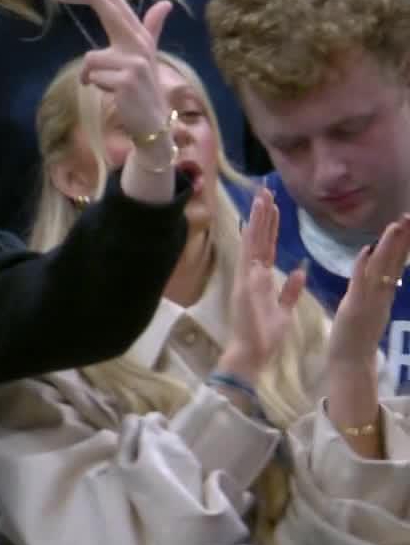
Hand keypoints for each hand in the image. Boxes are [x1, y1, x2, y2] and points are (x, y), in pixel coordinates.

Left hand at [75, 0, 173, 142]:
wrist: (152, 118)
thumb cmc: (142, 87)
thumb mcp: (146, 56)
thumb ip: (151, 28)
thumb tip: (166, 3)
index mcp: (139, 39)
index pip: (120, 9)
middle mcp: (139, 46)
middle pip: (112, 16)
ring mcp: (134, 62)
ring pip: (91, 59)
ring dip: (92, 75)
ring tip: (110, 86)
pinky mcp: (126, 79)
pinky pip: (93, 77)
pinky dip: (97, 87)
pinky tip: (114, 94)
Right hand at [222, 188, 307, 381]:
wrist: (250, 354)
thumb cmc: (265, 338)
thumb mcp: (284, 311)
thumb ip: (289, 291)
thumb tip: (299, 271)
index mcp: (260, 280)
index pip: (266, 248)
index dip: (270, 227)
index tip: (274, 207)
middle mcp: (251, 274)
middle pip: (258, 238)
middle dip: (263, 214)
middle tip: (265, 190)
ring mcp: (246, 276)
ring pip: (254, 240)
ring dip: (258, 218)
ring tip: (262, 195)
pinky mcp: (246, 281)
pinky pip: (250, 253)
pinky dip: (253, 235)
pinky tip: (255, 219)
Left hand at [328, 213, 409, 370]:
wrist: (351, 362)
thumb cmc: (354, 334)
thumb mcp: (365, 304)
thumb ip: (370, 285)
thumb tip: (372, 261)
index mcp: (383, 293)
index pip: (395, 263)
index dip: (402, 243)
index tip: (408, 222)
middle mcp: (382, 294)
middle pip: (394, 261)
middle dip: (403, 238)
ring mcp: (371, 301)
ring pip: (383, 268)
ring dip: (390, 247)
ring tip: (397, 225)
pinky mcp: (357, 308)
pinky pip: (362, 284)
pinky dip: (364, 267)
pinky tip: (367, 250)